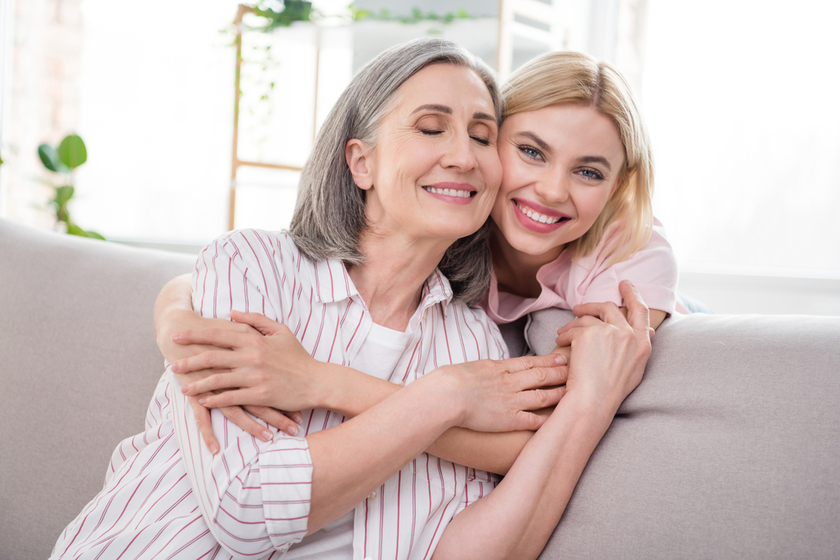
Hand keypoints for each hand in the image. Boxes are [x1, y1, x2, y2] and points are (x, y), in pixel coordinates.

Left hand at [173, 310, 326, 413]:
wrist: (317, 381)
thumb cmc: (298, 356)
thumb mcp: (280, 331)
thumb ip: (255, 319)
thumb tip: (232, 312)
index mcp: (254, 339)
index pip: (218, 334)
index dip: (195, 334)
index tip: (177, 335)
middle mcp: (252, 356)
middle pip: (212, 357)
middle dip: (189, 360)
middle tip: (172, 363)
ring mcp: (255, 376)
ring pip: (218, 379)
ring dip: (197, 384)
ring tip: (182, 387)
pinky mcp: (260, 394)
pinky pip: (231, 398)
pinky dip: (215, 400)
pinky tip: (203, 402)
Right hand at [435, 353, 567, 432]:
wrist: (446, 395)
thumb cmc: (450, 380)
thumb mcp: (473, 367)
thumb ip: (487, 369)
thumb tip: (491, 369)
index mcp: (500, 368)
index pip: (530, 362)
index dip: (548, 360)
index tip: (561, 357)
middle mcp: (510, 382)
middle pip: (541, 375)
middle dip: (560, 372)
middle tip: (575, 370)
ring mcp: (512, 400)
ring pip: (543, 395)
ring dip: (559, 392)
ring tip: (572, 390)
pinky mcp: (509, 419)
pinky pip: (533, 419)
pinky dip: (546, 418)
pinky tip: (557, 418)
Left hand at [555, 280, 651, 416]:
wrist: (593, 400)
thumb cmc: (611, 391)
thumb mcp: (636, 368)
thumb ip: (640, 346)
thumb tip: (649, 330)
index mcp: (642, 343)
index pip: (641, 310)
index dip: (632, 294)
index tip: (625, 284)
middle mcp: (628, 334)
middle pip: (609, 307)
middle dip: (592, 304)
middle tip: (579, 306)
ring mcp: (608, 331)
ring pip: (587, 317)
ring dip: (573, 323)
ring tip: (563, 332)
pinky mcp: (588, 333)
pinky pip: (573, 328)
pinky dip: (564, 334)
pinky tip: (560, 341)